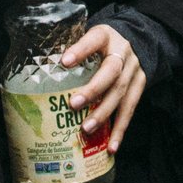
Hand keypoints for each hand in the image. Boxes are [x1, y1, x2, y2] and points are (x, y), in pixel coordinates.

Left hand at [60, 24, 147, 149]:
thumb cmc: (101, 44)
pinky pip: (130, 110)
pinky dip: (120, 129)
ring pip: (121, 93)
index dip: (80, 50)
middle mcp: (122, 52)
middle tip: (73, 105)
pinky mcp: (140, 85)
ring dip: (104, 114)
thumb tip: (41, 68)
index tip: (65, 61)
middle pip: (111, 71)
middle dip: (93, 89)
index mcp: (105, 35)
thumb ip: (71, 49)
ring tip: (87, 129)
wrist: (135, 41)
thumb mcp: (88, 37)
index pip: (93, 39)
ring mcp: (134, 70)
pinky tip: (111, 147)